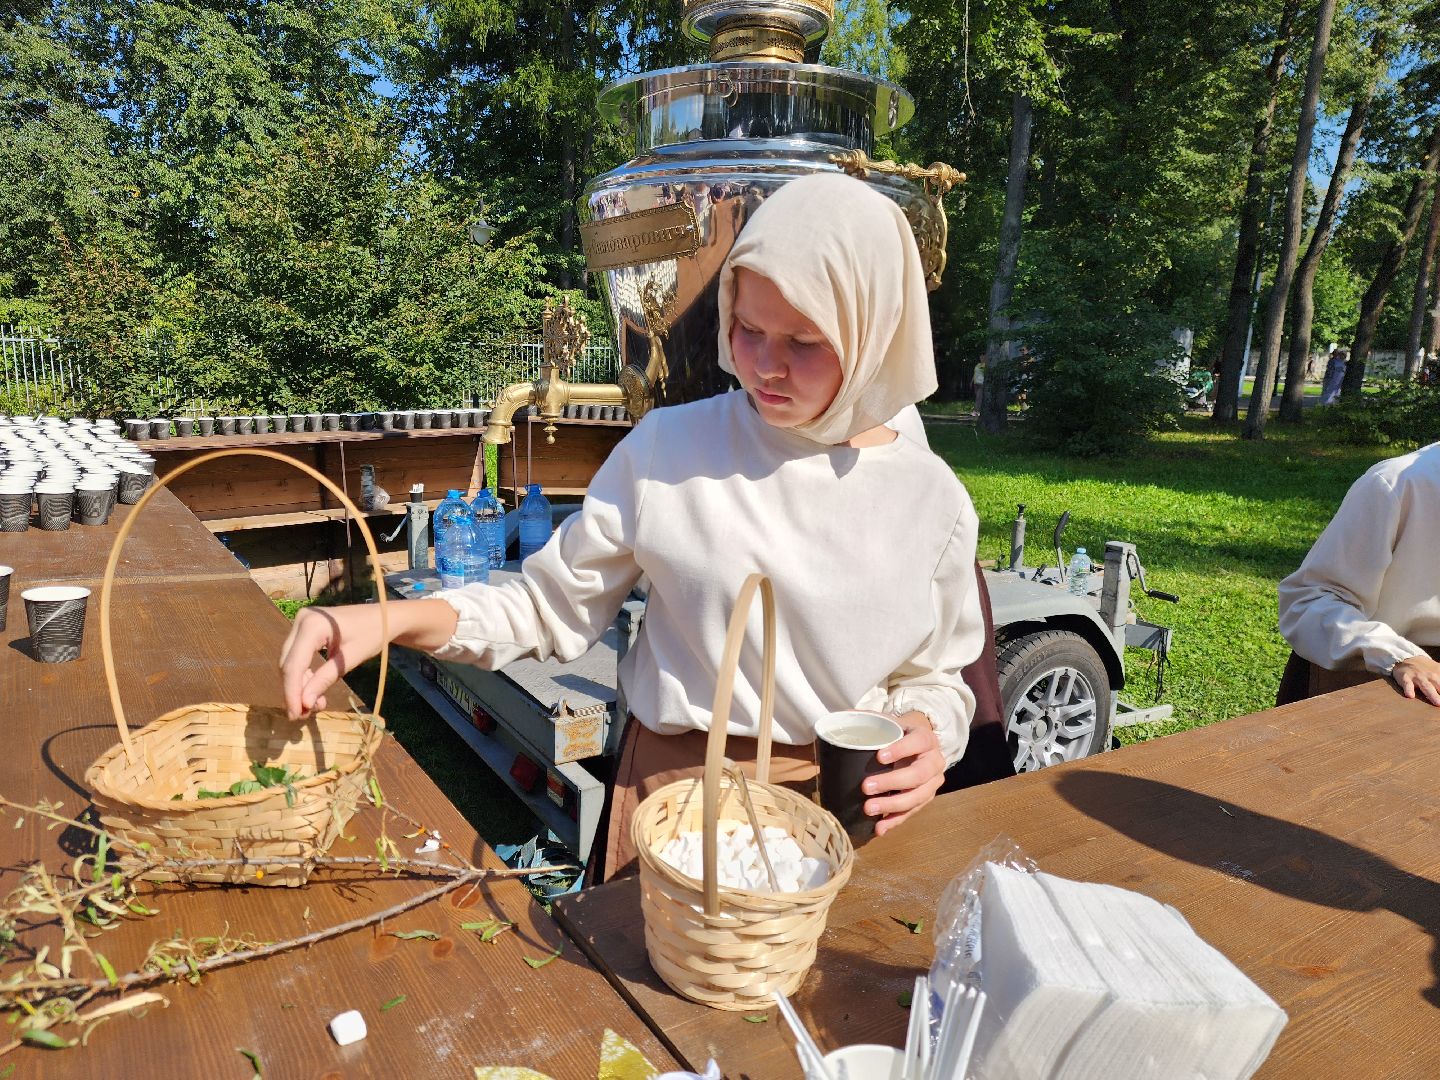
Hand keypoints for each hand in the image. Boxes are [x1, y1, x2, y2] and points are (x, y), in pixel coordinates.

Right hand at [279, 604, 387, 719]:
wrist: (383, 616)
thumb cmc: (373, 634)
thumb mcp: (350, 659)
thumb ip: (325, 679)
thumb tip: (304, 704)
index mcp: (313, 625)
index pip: (294, 664)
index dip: (292, 692)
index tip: (295, 715)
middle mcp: (301, 620)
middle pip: (288, 663)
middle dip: (294, 691)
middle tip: (303, 715)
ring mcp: (301, 622)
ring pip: (290, 661)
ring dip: (299, 685)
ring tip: (313, 706)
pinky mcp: (304, 629)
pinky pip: (297, 655)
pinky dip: (304, 674)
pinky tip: (313, 691)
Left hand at [862, 711, 946, 836]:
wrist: (916, 745)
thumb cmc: (897, 733)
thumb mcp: (886, 721)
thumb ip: (866, 719)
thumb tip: (840, 719)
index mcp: (925, 738)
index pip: (918, 742)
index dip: (901, 749)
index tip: (879, 757)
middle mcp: (934, 761)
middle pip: (919, 774)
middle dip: (892, 782)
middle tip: (866, 787)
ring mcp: (933, 782)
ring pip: (918, 797)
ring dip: (892, 805)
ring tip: (868, 809)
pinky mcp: (925, 798)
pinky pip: (912, 812)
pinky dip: (895, 821)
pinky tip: (879, 828)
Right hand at [1393, 653, 1439, 706]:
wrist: (1407, 658)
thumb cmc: (1426, 669)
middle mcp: (1431, 676)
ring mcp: (1418, 677)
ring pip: (1426, 686)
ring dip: (1432, 694)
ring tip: (1437, 703)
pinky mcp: (1405, 678)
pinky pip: (1407, 684)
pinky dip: (1408, 689)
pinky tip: (1410, 695)